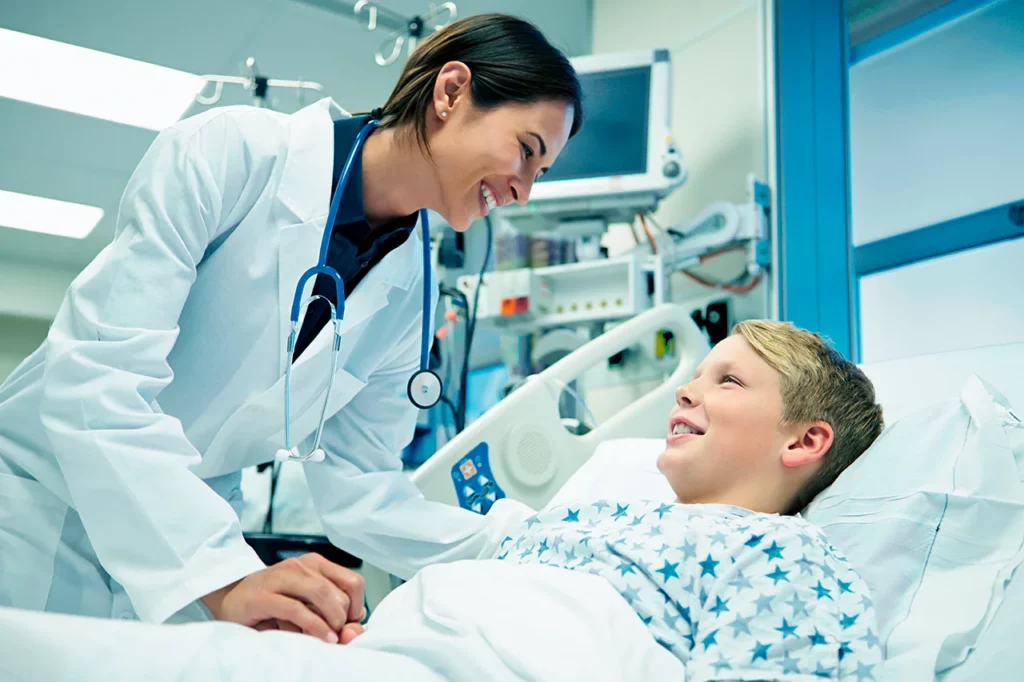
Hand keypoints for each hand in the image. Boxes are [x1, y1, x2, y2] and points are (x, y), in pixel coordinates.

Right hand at [201, 553, 365, 643]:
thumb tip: (355, 626)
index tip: (346, 624)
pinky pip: (297, 609)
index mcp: (315, 564)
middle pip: (341, 591)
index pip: (354, 582)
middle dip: (344, 618)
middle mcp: (301, 565)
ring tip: (331, 638)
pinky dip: (315, 626)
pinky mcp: (264, 595)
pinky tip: (322, 638)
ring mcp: (281, 577)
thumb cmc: (273, 604)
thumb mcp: (306, 605)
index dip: (357, 606)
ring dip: (332, 621)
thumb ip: (332, 613)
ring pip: (322, 595)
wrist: (230, 598)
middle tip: (336, 635)